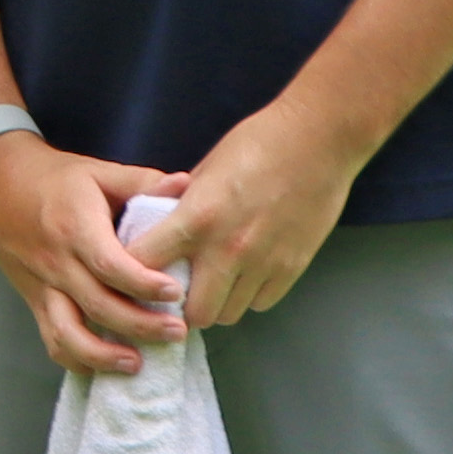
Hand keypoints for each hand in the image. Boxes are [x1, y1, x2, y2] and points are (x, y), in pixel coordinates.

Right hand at [0, 131, 193, 373]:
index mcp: (75, 227)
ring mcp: (43, 286)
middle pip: (97, 305)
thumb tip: (186, 186)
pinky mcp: (34, 300)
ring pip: (68, 333)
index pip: (109, 264)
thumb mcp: (98, 171)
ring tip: (138, 363)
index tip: (175, 292)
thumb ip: (143, 182)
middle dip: (140, 325)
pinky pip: (52, 339)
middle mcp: (56, 262)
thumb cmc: (53, 179)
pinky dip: (77, 360)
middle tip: (177, 331)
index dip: (143, 283)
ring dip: (103, 356)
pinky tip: (105, 367)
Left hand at [136, 108, 352, 331]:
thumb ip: (182, 205)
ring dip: (218, 303)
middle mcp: (227, 249)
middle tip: (181, 292)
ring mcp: (263, 263)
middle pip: (192, 313)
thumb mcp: (205, 169)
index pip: (143, 265)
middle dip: (181, 307)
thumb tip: (162, 227)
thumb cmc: (259, 142)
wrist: (318, 139)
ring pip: (228, 315)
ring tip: (216, 283)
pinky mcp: (292, 268)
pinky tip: (247, 275)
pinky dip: (250, 295)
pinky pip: (261, 303)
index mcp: (196, 219)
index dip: (134, 274)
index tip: (135, 275)